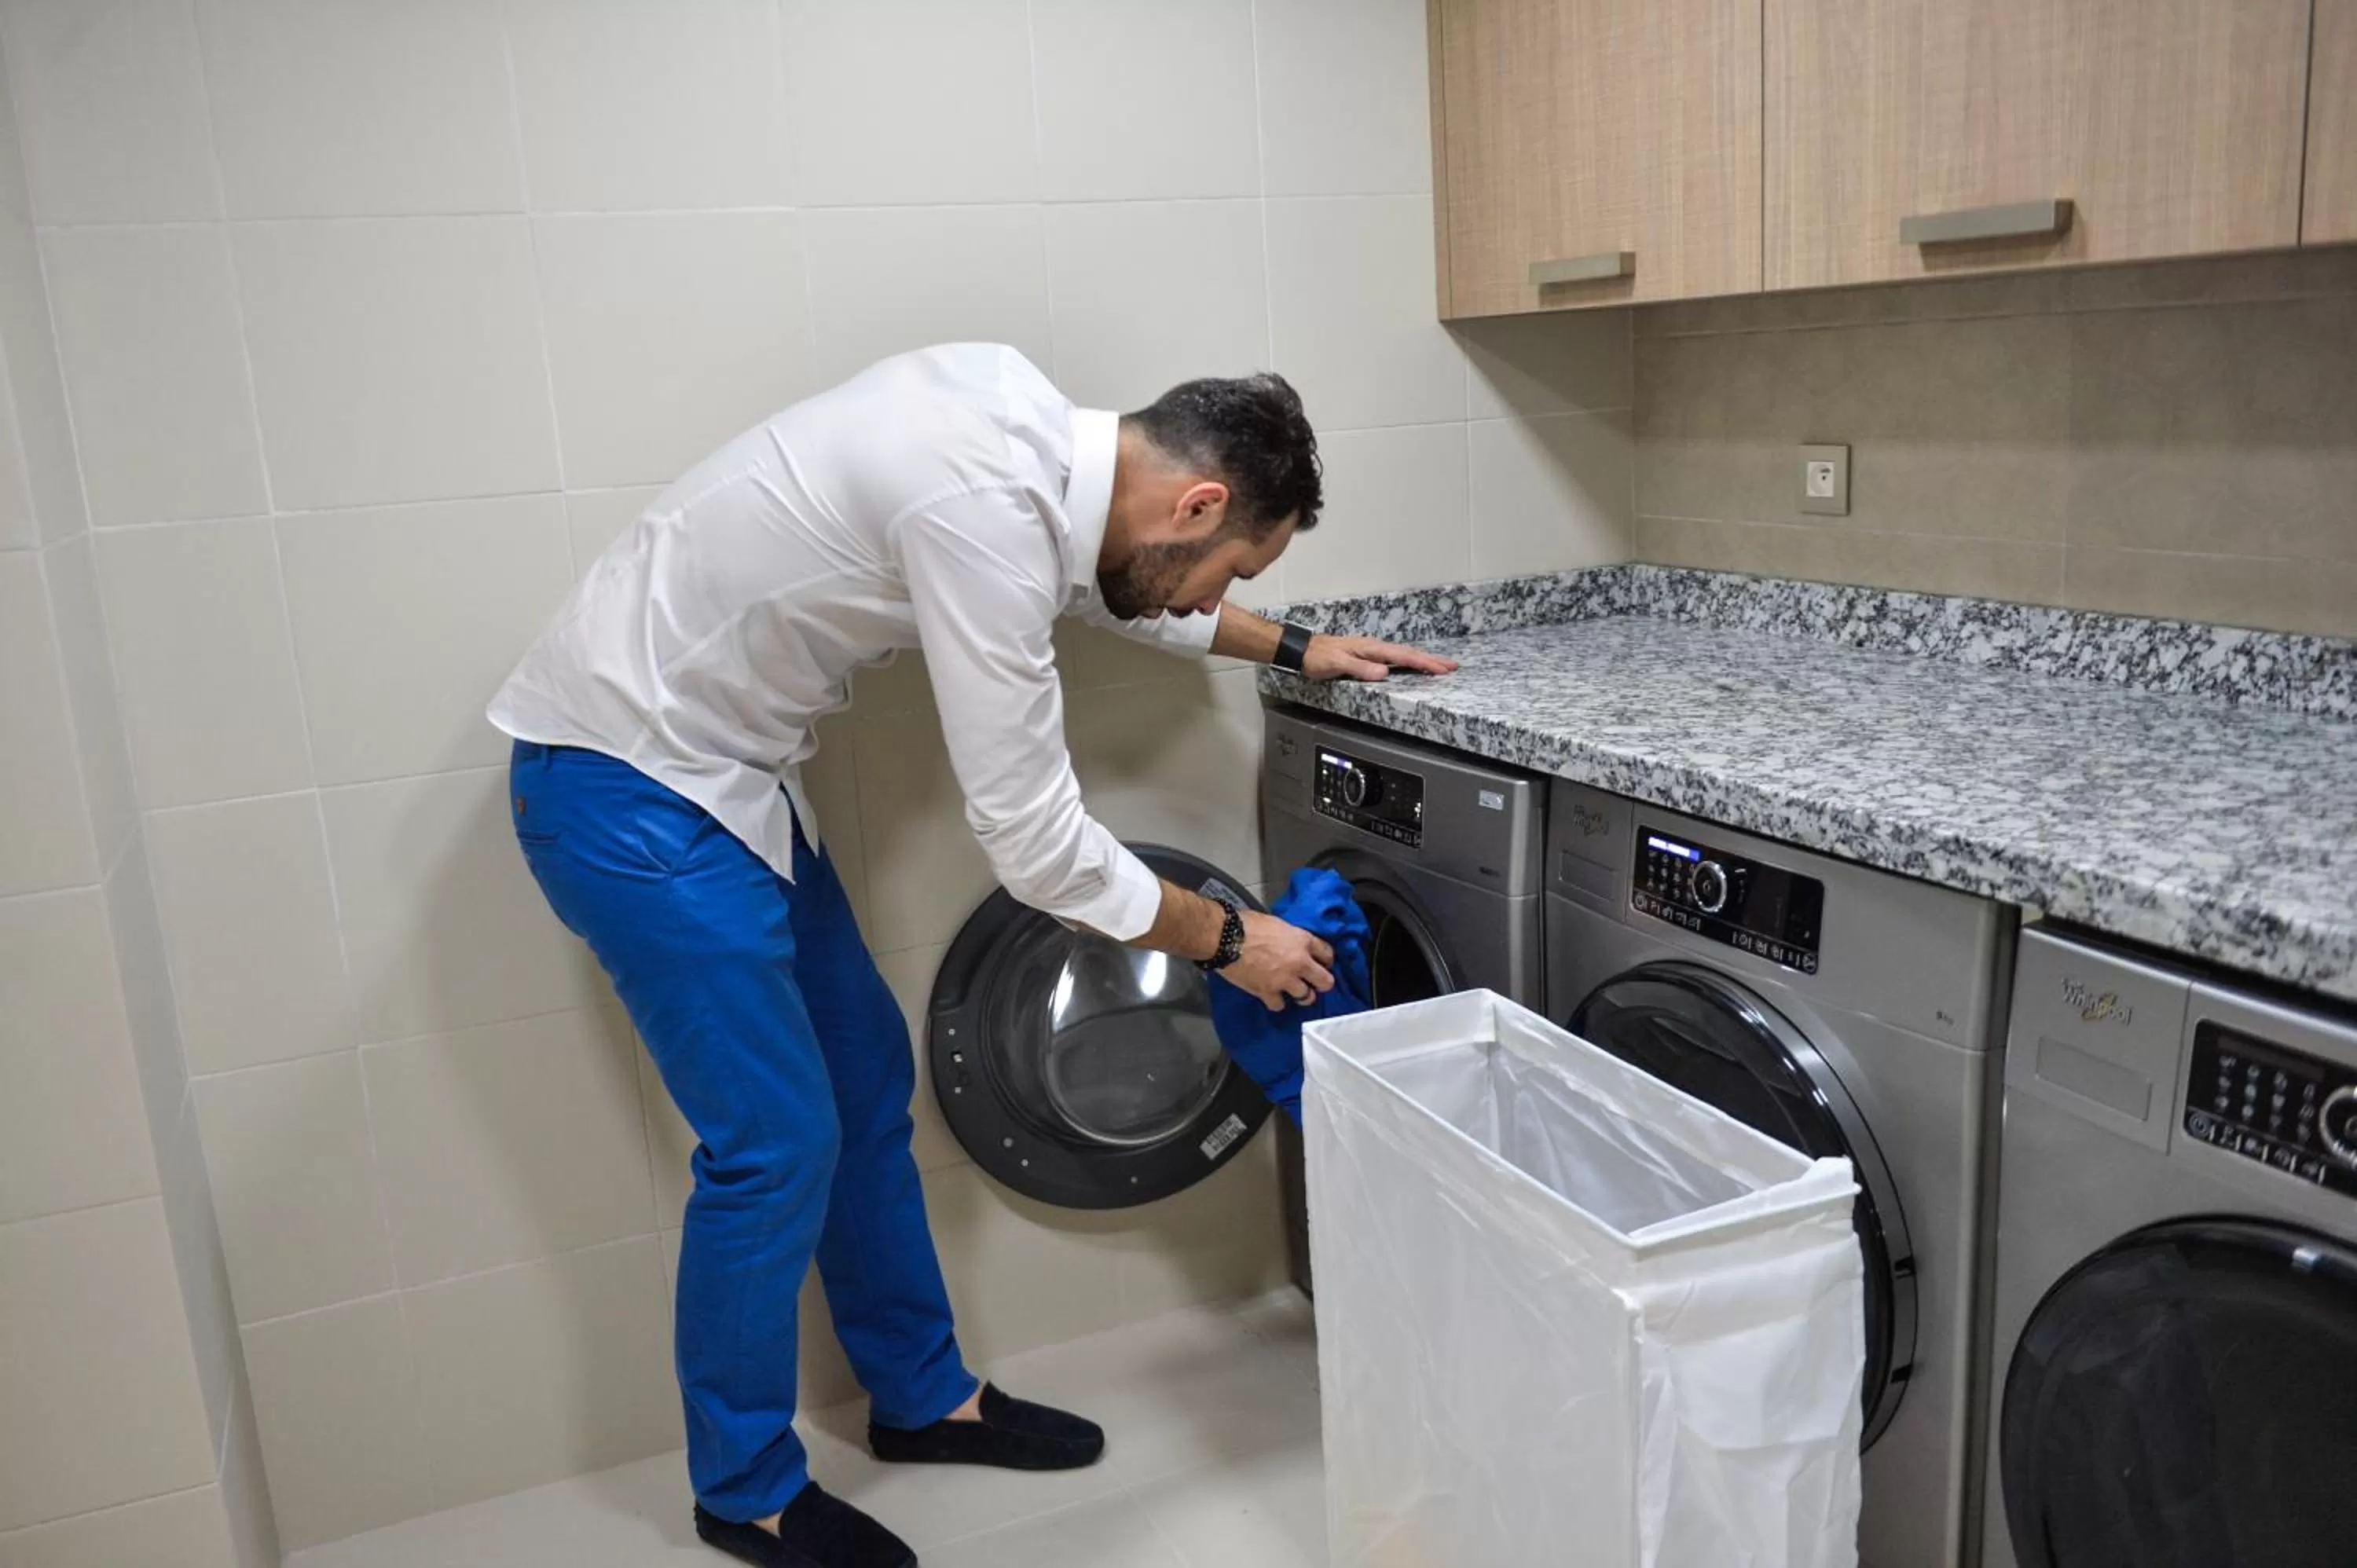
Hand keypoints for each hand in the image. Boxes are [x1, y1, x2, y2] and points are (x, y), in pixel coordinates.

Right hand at [1221, 911, 1336, 1011]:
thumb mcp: (1277, 923)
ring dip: (1302, 995)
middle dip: (1322, 983)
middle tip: (1315, 983)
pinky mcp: (1267, 992)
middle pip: (1325, 981)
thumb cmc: (1247, 924)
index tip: (1322, 963)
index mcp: (1302, 940)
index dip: (1326, 960)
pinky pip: (1279, 1005)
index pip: (1327, 953)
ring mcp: (1284, 980)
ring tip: (1295, 993)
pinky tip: (1272, 997)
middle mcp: (1299, 962)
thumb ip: (1289, 937)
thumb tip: (1288, 943)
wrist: (1225, 937)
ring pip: (1306, 997)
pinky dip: (1276, 1002)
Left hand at [1302, 633, 1459, 682]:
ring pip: (1403, 655)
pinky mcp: (1367, 655)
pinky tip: (1412, 665)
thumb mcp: (1337, 664)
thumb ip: (1361, 669)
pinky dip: (1408, 661)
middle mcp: (1374, 647)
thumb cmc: (1318, 657)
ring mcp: (1372, 650)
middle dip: (1431, 660)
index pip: (1403, 656)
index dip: (1423, 663)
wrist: (1303, 650)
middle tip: (1452, 666)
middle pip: (1408, 653)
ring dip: (1422, 660)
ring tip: (1439, 665)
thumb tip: (1384, 673)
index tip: (1441, 669)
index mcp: (1371, 648)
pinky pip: (1394, 657)